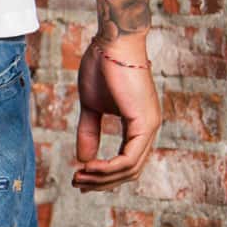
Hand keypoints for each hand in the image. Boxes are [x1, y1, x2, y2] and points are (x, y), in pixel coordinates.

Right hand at [72, 30, 160, 189]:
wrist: (111, 42)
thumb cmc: (102, 66)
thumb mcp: (91, 107)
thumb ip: (89, 132)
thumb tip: (83, 159)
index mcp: (139, 125)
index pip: (127, 162)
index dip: (103, 175)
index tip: (79, 177)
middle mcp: (149, 129)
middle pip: (130, 171)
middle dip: (102, 182)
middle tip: (77, 183)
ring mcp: (149, 126)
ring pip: (130, 169)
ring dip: (102, 178)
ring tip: (79, 177)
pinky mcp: (144, 123)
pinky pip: (128, 158)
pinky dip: (108, 168)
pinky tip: (90, 167)